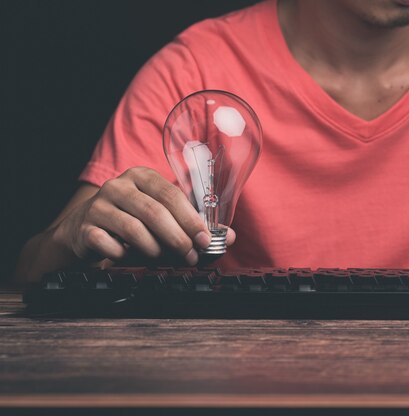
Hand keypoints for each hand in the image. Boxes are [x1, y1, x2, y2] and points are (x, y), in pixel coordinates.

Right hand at [53, 167, 234, 264]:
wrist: (83, 229)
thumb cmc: (132, 220)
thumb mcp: (161, 215)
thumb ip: (193, 223)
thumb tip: (229, 237)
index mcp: (142, 177)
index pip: (171, 194)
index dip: (191, 219)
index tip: (205, 240)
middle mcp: (119, 186)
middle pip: (154, 212)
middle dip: (177, 238)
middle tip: (191, 256)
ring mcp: (98, 205)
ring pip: (133, 229)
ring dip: (155, 249)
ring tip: (164, 258)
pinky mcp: (85, 228)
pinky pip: (110, 246)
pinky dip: (126, 256)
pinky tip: (131, 258)